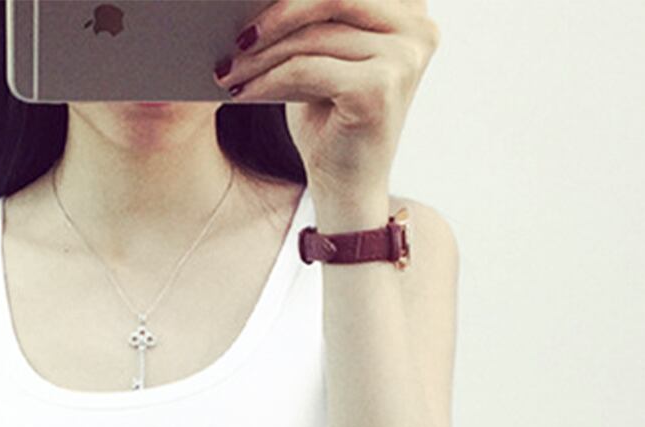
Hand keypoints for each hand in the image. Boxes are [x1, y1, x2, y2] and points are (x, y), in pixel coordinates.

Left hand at [214, 0, 439, 199]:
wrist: (349, 189)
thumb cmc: (333, 123)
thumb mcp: (324, 59)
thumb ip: (313, 21)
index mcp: (410, 10)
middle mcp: (417, 27)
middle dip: (275, 14)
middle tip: (235, 36)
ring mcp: (403, 57)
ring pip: (313, 36)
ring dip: (261, 54)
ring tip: (227, 69)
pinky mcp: (378, 88)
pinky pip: (306, 68)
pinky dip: (266, 79)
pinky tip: (241, 90)